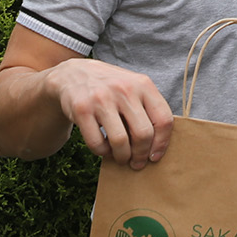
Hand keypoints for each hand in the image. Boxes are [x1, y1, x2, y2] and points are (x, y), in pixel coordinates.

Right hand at [44, 59, 173, 169]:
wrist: (73, 74)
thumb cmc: (111, 88)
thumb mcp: (133, 88)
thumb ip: (147, 110)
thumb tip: (156, 147)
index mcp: (143, 84)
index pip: (163, 119)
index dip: (162, 143)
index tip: (155, 156)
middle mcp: (124, 89)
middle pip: (143, 134)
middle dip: (141, 155)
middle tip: (137, 162)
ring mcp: (102, 98)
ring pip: (120, 142)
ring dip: (122, 157)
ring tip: (121, 158)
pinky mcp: (82, 109)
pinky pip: (97, 143)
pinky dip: (102, 152)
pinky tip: (104, 147)